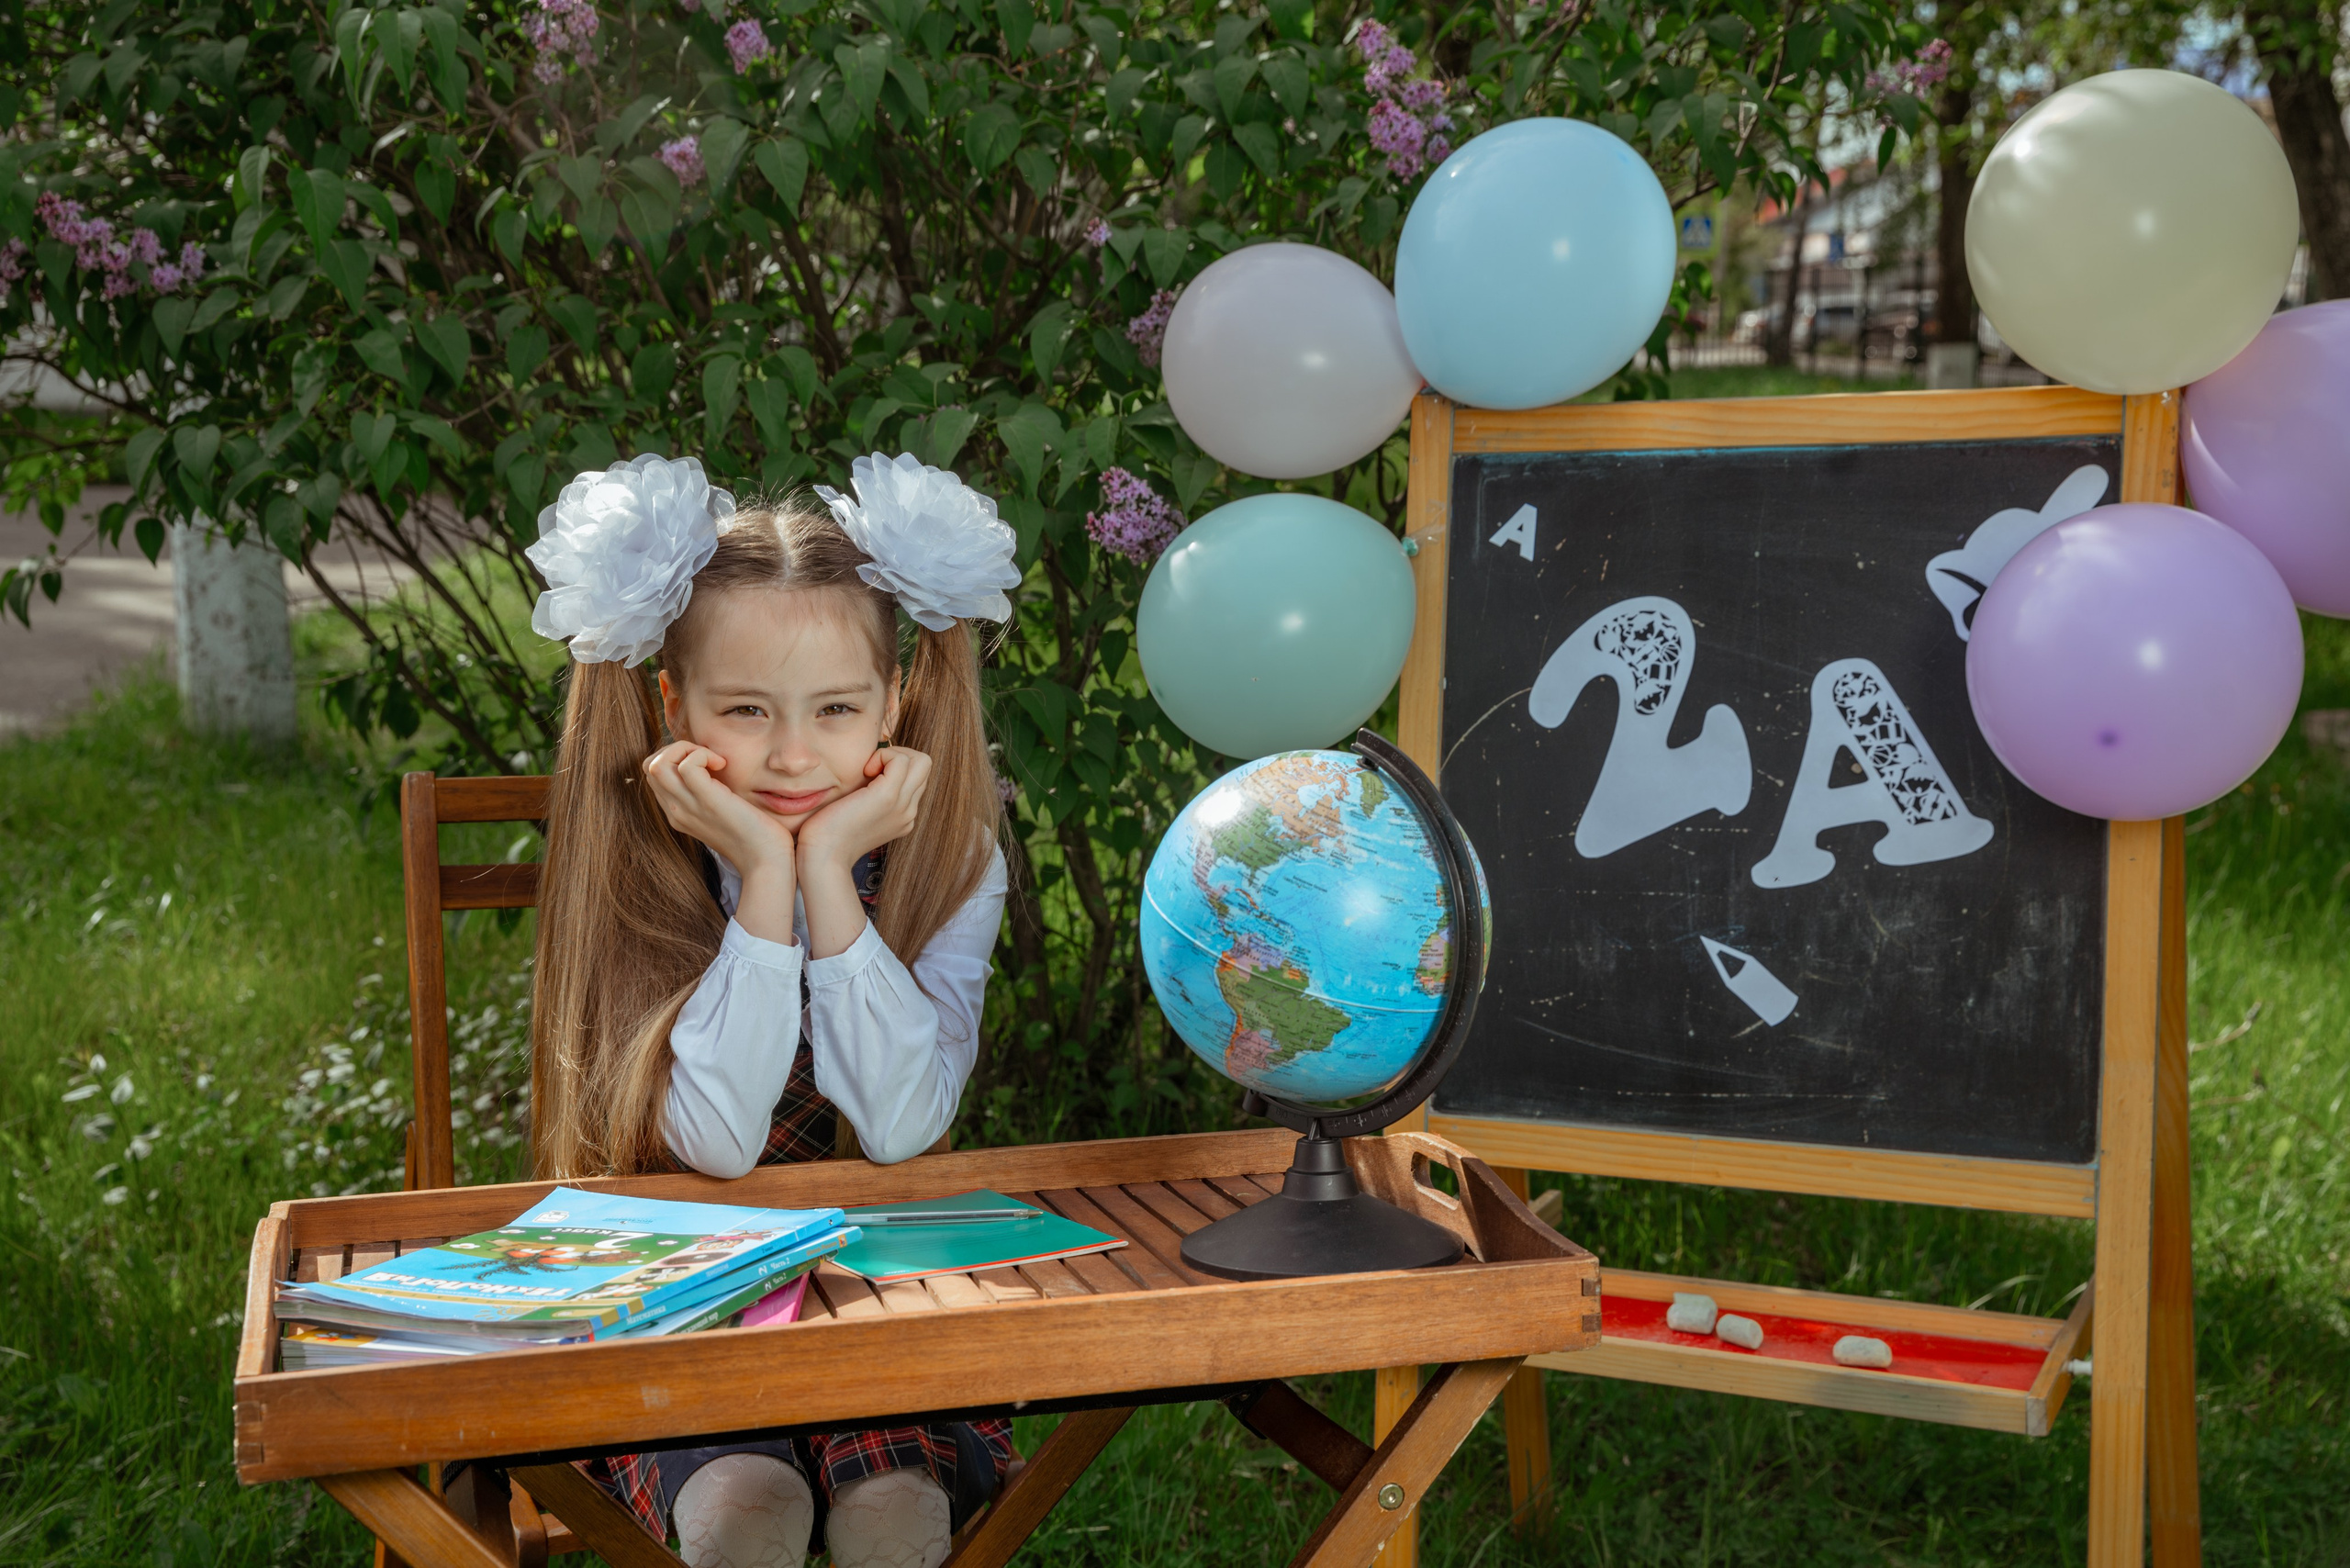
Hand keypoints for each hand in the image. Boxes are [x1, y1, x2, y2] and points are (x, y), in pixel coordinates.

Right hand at [641, 742, 795, 874]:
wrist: (766, 861)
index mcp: (678, 813)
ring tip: (713, 760)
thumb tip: (712, 768)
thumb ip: (708, 795)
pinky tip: (722, 764)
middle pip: (649, 766)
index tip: (705, 763)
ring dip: (685, 749)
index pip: (654, 774)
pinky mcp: (708, 801)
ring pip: (656, 764)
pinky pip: (686, 766)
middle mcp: (676, 811)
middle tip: (708, 758)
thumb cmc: (753, 835)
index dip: (675, 757)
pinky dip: (702, 754)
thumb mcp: (721, 812)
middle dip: (676, 749)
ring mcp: (688, 807)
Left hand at [796, 746, 932, 875]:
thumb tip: (867, 773)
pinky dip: (883, 755)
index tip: (870, 774)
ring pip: (921, 761)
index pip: (916, 778)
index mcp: (903, 816)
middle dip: (899, 755)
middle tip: (872, 767)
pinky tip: (864, 771)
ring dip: (893, 754)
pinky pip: (901, 760)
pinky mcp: (888, 797)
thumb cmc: (829, 834)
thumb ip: (868, 797)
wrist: (824, 856)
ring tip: (869, 770)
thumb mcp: (856, 813)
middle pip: (924, 767)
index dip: (896, 766)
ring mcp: (902, 805)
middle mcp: (909, 812)